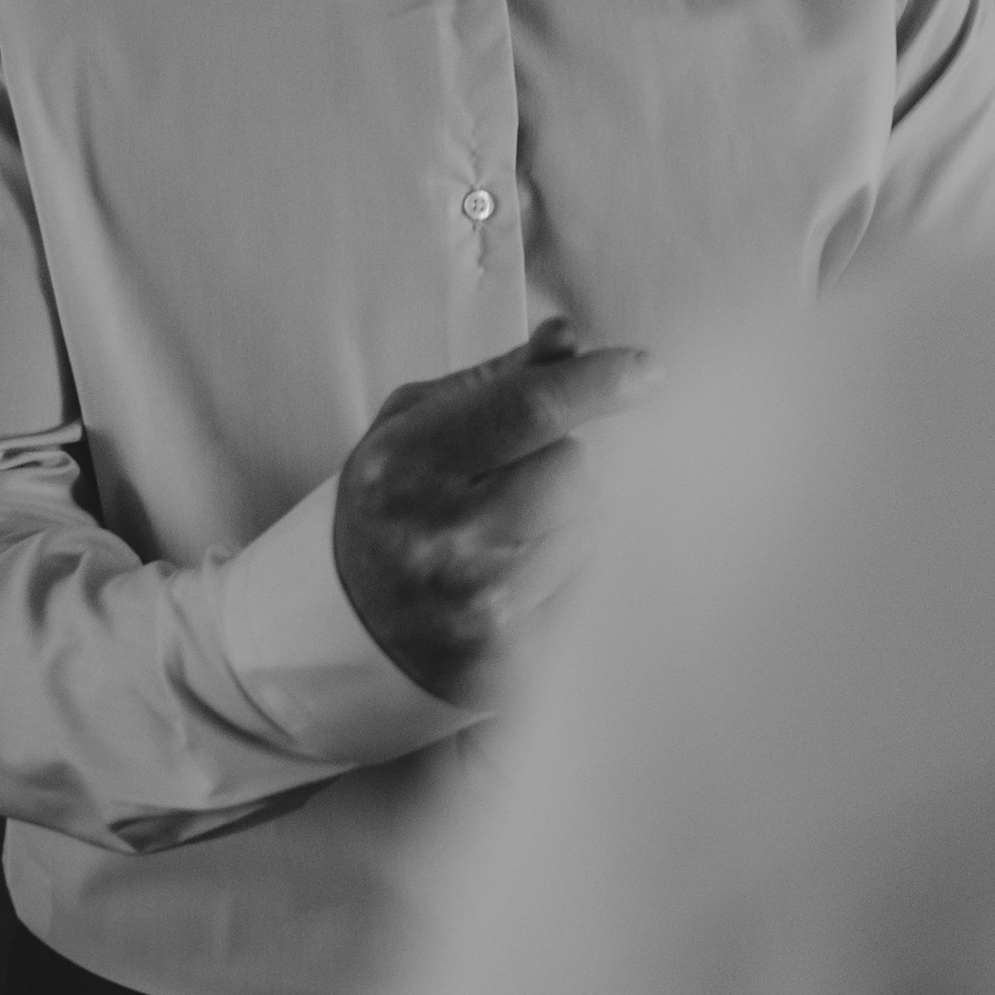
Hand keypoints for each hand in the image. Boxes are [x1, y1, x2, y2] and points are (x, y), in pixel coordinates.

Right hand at [333, 316, 652, 702]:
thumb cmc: (391, 502)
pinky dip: (569, 567)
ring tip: (515, 526)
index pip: (531, 408)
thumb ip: (497, 379)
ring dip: (574, 515)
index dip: (601, 382)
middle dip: (569, 458)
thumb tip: (567, 336)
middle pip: (576, 469)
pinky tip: (521, 570)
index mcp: (406, 465)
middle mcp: (440, 538)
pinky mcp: (507, 657)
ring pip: (591, 526)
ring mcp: (475, 604)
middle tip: (526, 472)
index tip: (648, 370)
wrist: (347, 622)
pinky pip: (587, 585)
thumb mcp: (416, 422)